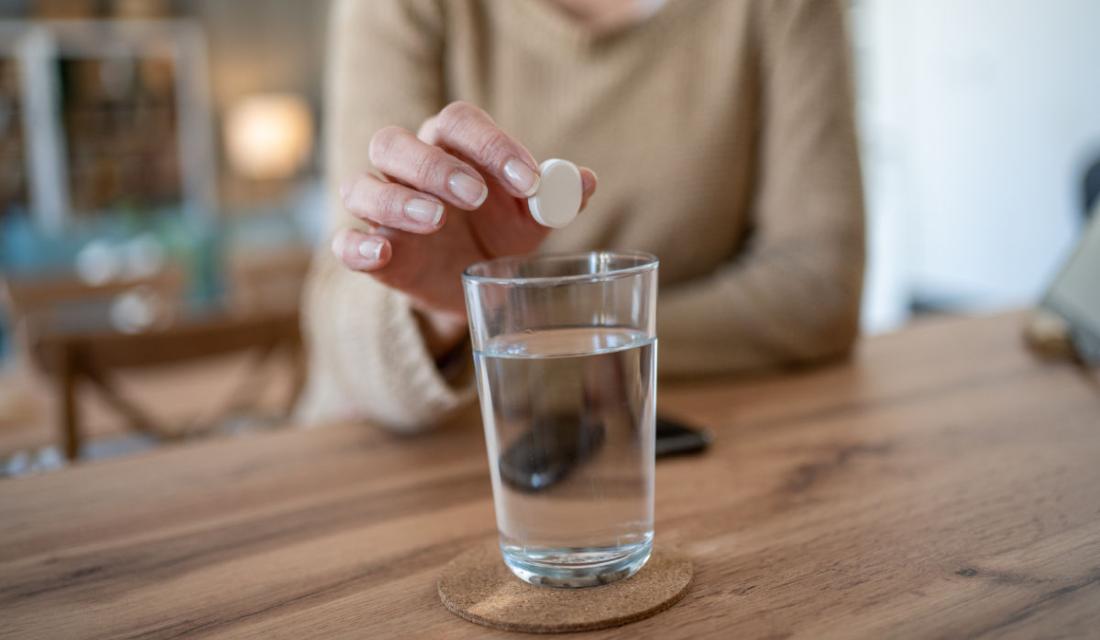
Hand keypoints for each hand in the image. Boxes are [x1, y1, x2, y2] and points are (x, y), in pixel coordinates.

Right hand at [331, 102, 597, 331]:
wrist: (474, 285)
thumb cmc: (499, 234)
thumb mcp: (531, 218)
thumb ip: (555, 198)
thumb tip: (584, 182)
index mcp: (451, 147)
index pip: (458, 123)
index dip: (491, 145)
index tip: (528, 181)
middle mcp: (407, 170)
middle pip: (393, 142)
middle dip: (434, 166)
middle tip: (475, 195)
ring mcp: (382, 212)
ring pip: (360, 186)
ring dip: (394, 200)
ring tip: (434, 219)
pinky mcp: (373, 254)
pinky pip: (344, 243)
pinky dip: (356, 247)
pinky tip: (382, 253)